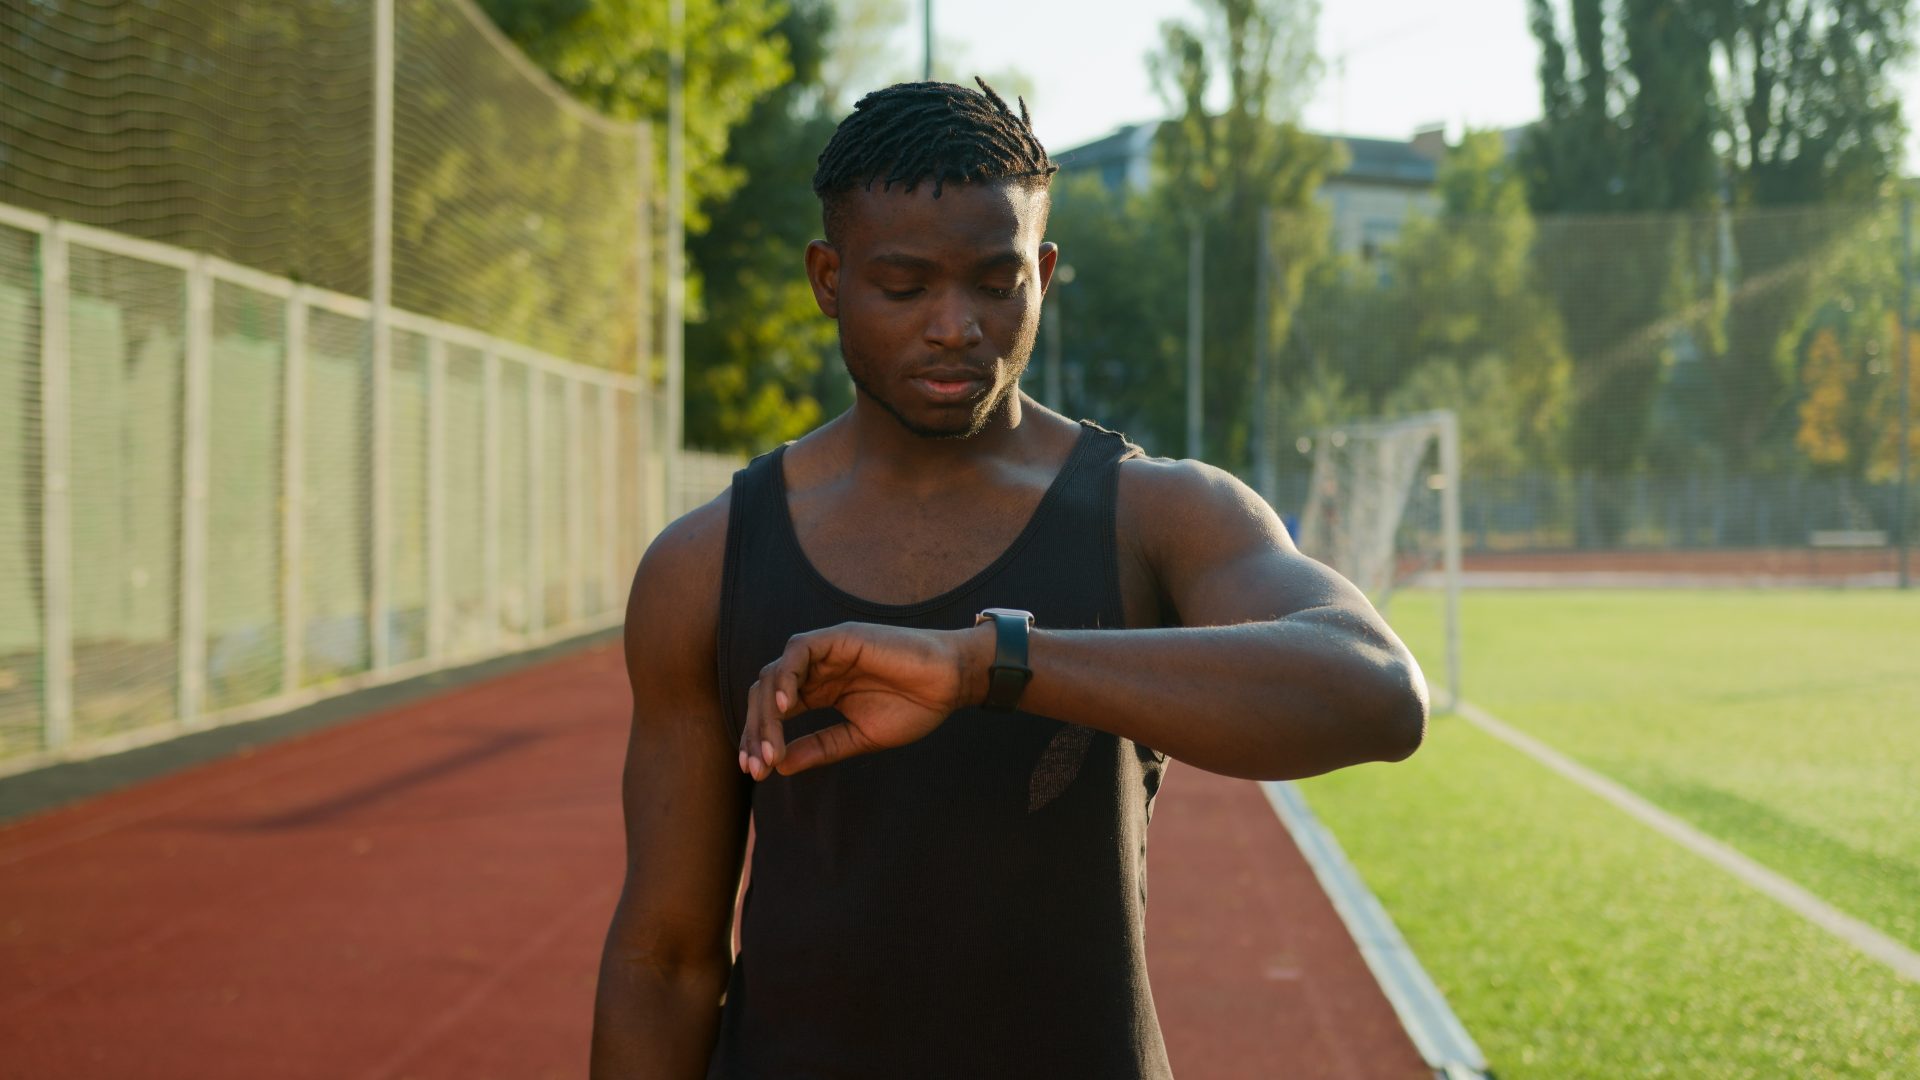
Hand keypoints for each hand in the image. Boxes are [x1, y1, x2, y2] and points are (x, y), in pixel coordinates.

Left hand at [739, 621, 991, 778]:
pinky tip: (786, 706)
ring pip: (775, 674)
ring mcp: (826, 652)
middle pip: (766, 694)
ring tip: (771, 747)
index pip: (775, 712)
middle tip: (758, 765)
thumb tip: (779, 767)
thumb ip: (820, 747)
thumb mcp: (859, 737)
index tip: (756, 771)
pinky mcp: (839, 637)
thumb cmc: (913, 707)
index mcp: (820, 691)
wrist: (950, 684)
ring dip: (767, 712)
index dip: (759, 739)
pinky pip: (799, 651)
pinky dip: (786, 676)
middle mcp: (816, 670)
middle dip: (757, 730)